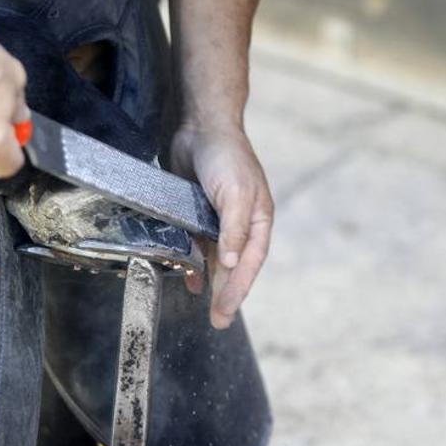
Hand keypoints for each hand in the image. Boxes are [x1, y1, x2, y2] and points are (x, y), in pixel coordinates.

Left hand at [171, 124, 273, 329]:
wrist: (201, 125)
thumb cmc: (226, 156)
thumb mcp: (234, 193)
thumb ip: (234, 229)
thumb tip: (233, 263)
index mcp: (258, 219)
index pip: (251, 262)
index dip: (239, 288)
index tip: (226, 311)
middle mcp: (240, 222)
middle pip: (235, 265)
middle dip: (226, 293)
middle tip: (218, 320)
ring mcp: (218, 218)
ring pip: (216, 258)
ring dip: (210, 281)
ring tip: (204, 307)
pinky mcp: (197, 211)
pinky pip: (197, 243)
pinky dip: (194, 260)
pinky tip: (187, 276)